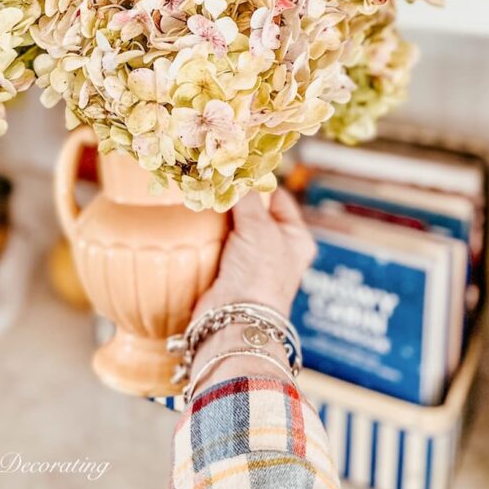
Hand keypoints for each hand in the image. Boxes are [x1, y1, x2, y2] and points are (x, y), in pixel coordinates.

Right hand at [189, 189, 316, 391]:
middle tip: (214, 176)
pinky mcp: (225, 271)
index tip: (236, 164)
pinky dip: (204, 232)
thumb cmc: (259, 275)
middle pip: (253, 211)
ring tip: (201, 191)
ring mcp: (250, 261)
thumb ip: (246, 197)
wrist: (233, 323)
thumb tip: (234, 173)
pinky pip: (213, 243)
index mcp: (296, 237)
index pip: (278, 197)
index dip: (259, 181)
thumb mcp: (259, 227)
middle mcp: (275, 248)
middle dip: (234, 196)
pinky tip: (192, 216)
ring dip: (217, 214)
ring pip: (230, 226)